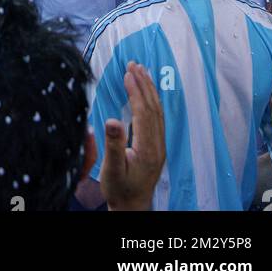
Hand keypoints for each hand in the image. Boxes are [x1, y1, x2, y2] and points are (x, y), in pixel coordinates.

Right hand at [100, 62, 164, 211]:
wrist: (132, 207)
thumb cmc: (119, 189)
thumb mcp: (112, 169)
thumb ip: (113, 145)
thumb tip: (112, 119)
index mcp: (147, 148)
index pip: (143, 112)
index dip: (136, 91)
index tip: (127, 73)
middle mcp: (157, 144)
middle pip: (153, 108)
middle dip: (144, 84)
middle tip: (134, 64)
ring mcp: (159, 145)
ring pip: (157, 112)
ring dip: (150, 90)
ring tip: (141, 71)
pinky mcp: (157, 147)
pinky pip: (157, 118)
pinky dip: (152, 101)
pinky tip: (147, 93)